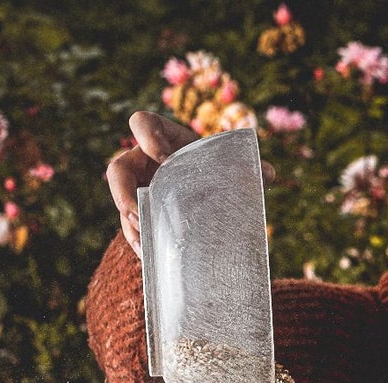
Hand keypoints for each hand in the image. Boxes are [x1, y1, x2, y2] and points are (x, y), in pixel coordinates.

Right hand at [104, 112, 274, 256]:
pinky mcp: (145, 215)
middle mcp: (145, 162)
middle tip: (137, 211)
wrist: (221, 196)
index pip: (142, 123)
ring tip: (143, 239)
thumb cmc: (226, 171)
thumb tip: (268, 173)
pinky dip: (139, 241)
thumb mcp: (236, 166)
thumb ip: (252, 168)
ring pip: (123, 203)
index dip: (146, 136)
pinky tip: (149, 254)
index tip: (163, 157)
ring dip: (129, 222)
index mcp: (164, 138)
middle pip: (119, 169)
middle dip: (123, 191)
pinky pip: (133, 228)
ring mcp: (142, 190)